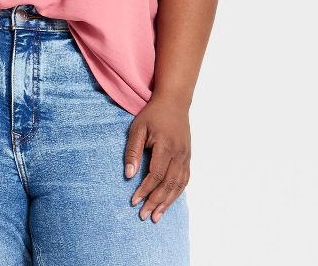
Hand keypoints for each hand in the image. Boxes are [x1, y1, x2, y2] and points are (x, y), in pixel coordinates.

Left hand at [124, 93, 190, 221]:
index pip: (156, 174)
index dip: (145, 190)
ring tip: (156, 216)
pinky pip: (184, 180)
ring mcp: (186, 156)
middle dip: (155, 202)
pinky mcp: (188, 157)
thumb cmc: (153, 115)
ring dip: (168, 203)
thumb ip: (133, 151)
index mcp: (165, 146)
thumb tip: (129, 175)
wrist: (174, 102)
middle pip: (168, 184)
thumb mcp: (138, 128)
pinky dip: (177, 193)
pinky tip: (169, 202)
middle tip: (144, 216)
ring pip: (178, 185)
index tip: (134, 201)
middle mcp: (179, 153)